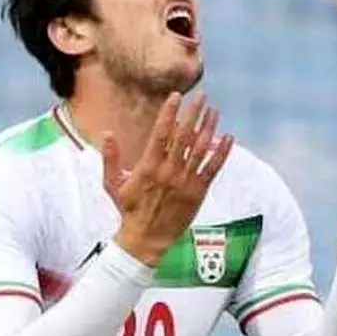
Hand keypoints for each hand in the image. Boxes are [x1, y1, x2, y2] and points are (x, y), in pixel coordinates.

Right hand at [104, 92, 233, 266]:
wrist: (146, 239)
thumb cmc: (129, 210)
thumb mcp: (112, 184)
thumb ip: (110, 158)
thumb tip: (107, 133)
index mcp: (148, 167)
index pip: (161, 133)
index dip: (169, 113)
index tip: (176, 96)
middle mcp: (169, 171)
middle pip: (184, 136)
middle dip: (194, 114)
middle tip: (202, 96)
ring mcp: (185, 182)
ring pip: (200, 149)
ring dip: (209, 128)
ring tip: (215, 111)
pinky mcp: (198, 192)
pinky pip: (212, 168)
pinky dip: (222, 152)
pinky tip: (229, 137)